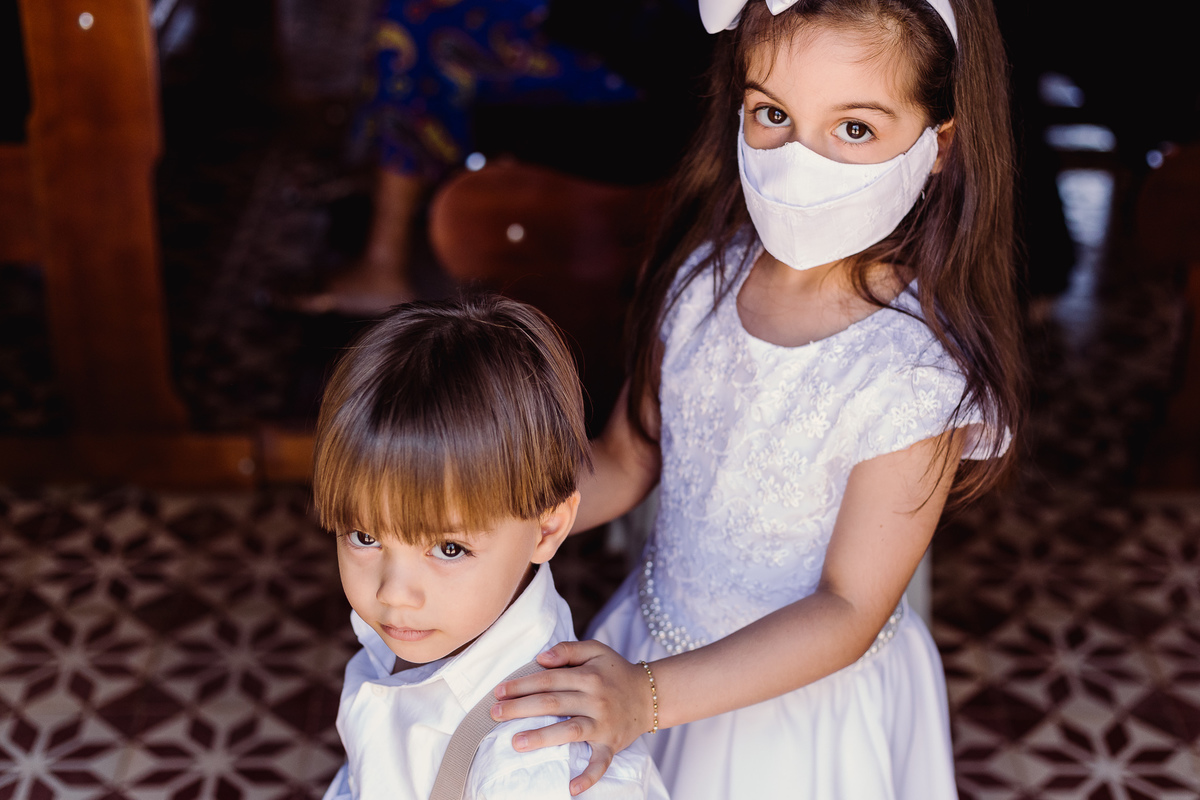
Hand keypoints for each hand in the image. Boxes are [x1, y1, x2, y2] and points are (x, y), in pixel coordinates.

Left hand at [490, 640, 654, 795]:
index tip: (499, 691)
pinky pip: (600, 763)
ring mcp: (603, 724)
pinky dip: (588, 777)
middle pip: (553, 703)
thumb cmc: (616, 671)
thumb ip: (568, 650)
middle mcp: (595, 699)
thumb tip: (541, 658)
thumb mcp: (596, 650)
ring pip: (570, 731)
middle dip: (521, 708)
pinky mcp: (611, 745)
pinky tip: (570, 788)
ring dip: (542, 737)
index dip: (522, 684)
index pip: (549, 679)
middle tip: (495, 713)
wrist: (650, 695)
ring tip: (516, 742)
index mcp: (589, 675)